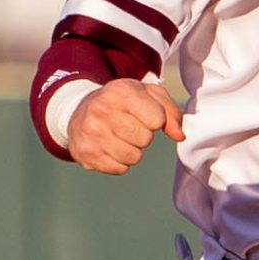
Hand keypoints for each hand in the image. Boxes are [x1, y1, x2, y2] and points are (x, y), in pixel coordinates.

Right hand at [66, 78, 184, 174]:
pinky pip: (119, 169)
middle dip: (143, 136)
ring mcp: (91, 132)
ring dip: (131, 150)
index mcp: (121, 91)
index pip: (157, 119)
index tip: (144, 115)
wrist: (79, 110)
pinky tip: (109, 146)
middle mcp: (102, 109)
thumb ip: (171, 112)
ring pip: (133, 157)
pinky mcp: (85, 153)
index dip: (156, 120)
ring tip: (119, 136)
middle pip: (145, 139)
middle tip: (129, 126)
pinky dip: (118, 161)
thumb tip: (179, 136)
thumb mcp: (148, 95)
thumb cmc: (121, 102)